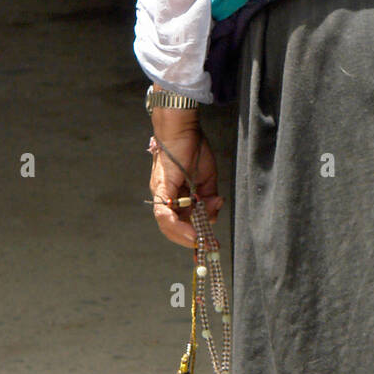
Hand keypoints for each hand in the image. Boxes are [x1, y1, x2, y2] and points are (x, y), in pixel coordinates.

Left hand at [149, 126, 223, 249]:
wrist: (182, 127)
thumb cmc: (193, 147)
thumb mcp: (207, 178)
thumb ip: (208, 198)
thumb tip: (212, 215)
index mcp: (175, 194)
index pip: (181, 220)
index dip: (193, 233)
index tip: (208, 243)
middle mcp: (165, 196)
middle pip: (172, 226)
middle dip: (191, 239)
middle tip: (209, 246)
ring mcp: (161, 192)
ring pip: (166, 224)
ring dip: (186, 235)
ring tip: (202, 240)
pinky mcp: (162, 188)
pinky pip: (164, 214)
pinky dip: (177, 226)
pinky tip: (192, 232)